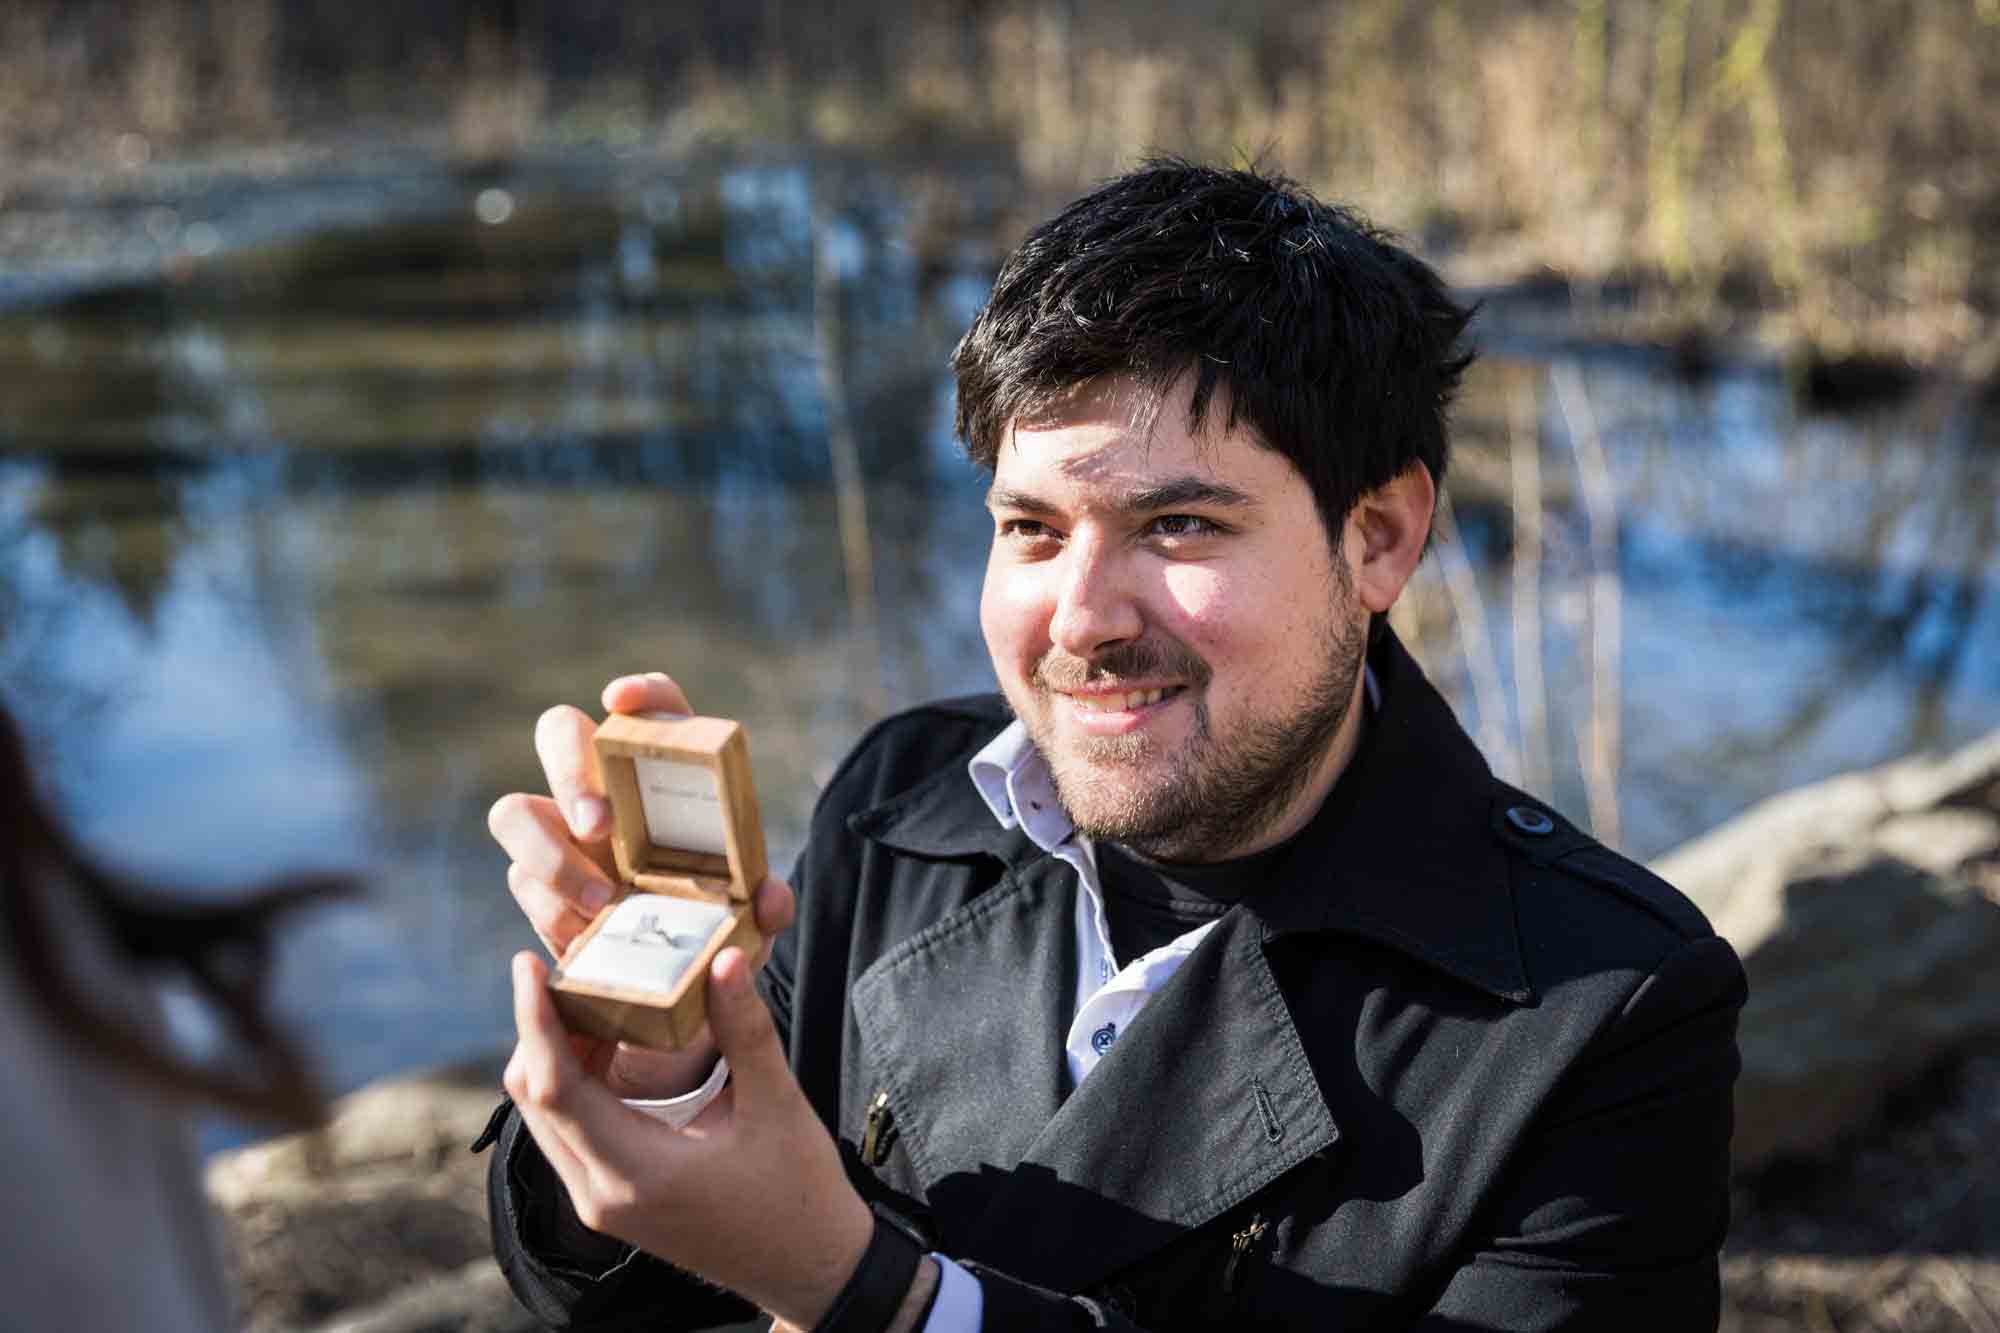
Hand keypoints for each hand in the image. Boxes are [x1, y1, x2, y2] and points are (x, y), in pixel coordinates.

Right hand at [487, 672, 793, 1097]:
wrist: (681, 974)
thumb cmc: (718, 921)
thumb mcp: (752, 918)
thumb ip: (768, 907)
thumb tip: (771, 901)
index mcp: (666, 770)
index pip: (653, 704)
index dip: (639, 694)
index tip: (620, 700)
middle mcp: (604, 785)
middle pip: (559, 732)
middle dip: (569, 771)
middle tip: (600, 826)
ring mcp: (559, 831)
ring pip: (513, 811)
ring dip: (548, 854)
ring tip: (598, 901)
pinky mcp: (536, 882)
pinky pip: (522, 882)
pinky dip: (553, 911)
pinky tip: (585, 937)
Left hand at [504, 942, 874, 1327]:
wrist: (809, 1268)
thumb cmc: (799, 1195)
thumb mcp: (778, 1106)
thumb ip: (745, 1031)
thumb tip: (726, 960)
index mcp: (636, 1172)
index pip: (555, 1089)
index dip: (534, 1022)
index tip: (528, 965)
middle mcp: (601, 1194)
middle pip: (535, 1101)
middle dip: (540, 1029)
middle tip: (567, 969)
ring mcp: (601, 1204)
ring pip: (544, 1118)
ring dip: (555, 1056)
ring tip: (589, 998)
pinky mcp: (611, 1203)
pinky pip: (568, 1134)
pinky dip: (574, 1084)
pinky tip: (610, 1046)